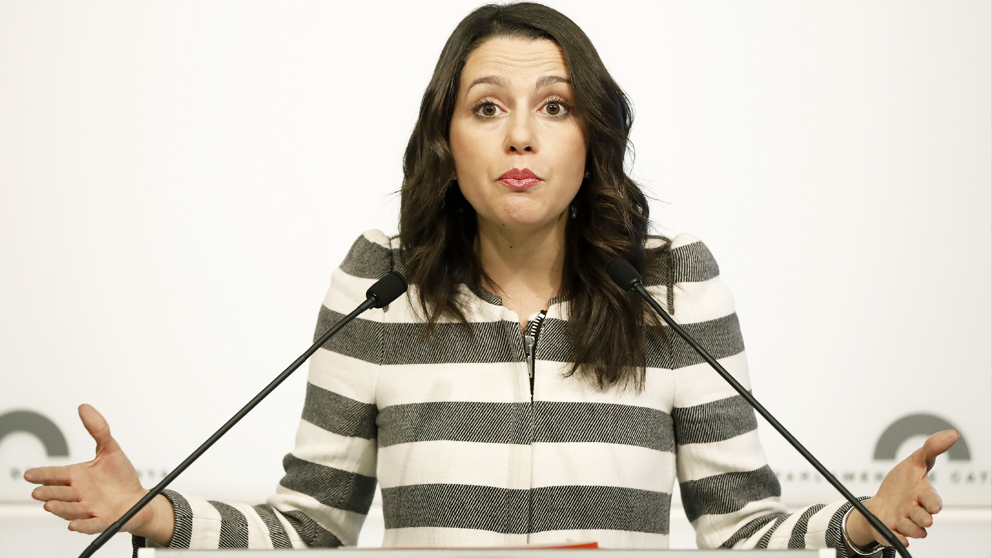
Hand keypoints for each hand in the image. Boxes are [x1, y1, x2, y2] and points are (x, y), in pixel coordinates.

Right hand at [23, 404, 153, 534]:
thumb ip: (98, 429)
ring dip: (60, 508)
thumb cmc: (120, 477)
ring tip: (49, 505)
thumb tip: (84, 407)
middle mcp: (79, 493)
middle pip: (60, 493)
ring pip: (71, 509)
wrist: (138, 498)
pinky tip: (74, 525)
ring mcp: (89, 508)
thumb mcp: (110, 449)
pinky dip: (82, 526)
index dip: (42, 474)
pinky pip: (90, 525)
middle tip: (37, 491)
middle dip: (48, 492)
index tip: (30, 474)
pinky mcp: (102, 520)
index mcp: (77, 476)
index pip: (56, 474)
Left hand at [846, 429, 959, 548]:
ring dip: (910, 527)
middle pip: (923, 518)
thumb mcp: (914, 462)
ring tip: (903, 520)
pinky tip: (896, 534)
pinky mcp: (891, 532)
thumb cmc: (900, 484)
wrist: (880, 503)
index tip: (934, 506)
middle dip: (924, 518)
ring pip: (913, 530)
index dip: (934, 503)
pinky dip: (897, 538)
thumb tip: (953, 434)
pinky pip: (896, 539)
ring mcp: (904, 523)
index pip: (932, 500)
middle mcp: (916, 511)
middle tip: (925, 518)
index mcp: (923, 495)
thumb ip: (931, 449)